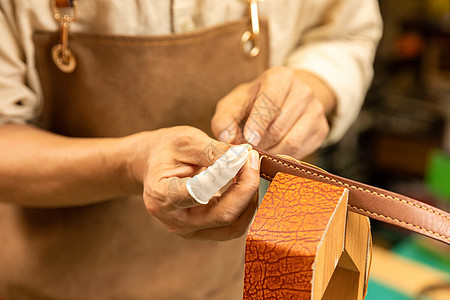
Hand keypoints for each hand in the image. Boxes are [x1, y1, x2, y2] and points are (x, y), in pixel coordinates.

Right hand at [129, 126, 259, 239]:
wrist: (153, 165)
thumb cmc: (167, 150)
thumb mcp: (186, 141)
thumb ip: (213, 150)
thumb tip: (243, 156)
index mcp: (163, 195)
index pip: (201, 193)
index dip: (229, 175)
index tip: (245, 154)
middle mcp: (176, 221)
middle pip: (224, 215)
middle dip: (247, 187)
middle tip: (254, 160)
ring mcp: (190, 231)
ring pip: (233, 226)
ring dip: (250, 199)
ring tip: (251, 171)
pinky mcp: (203, 232)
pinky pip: (232, 226)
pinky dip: (245, 206)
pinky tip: (246, 184)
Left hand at [211, 66, 332, 158]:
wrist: (282, 101)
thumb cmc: (253, 103)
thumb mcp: (234, 104)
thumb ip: (224, 119)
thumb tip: (226, 138)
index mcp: (280, 77)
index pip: (271, 102)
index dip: (258, 123)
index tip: (248, 139)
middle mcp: (303, 91)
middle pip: (280, 126)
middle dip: (260, 143)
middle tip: (247, 151)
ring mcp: (316, 110)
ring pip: (292, 141)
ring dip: (271, 152)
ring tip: (258, 153)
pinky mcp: (321, 129)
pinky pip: (301, 151)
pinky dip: (283, 157)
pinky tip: (273, 152)